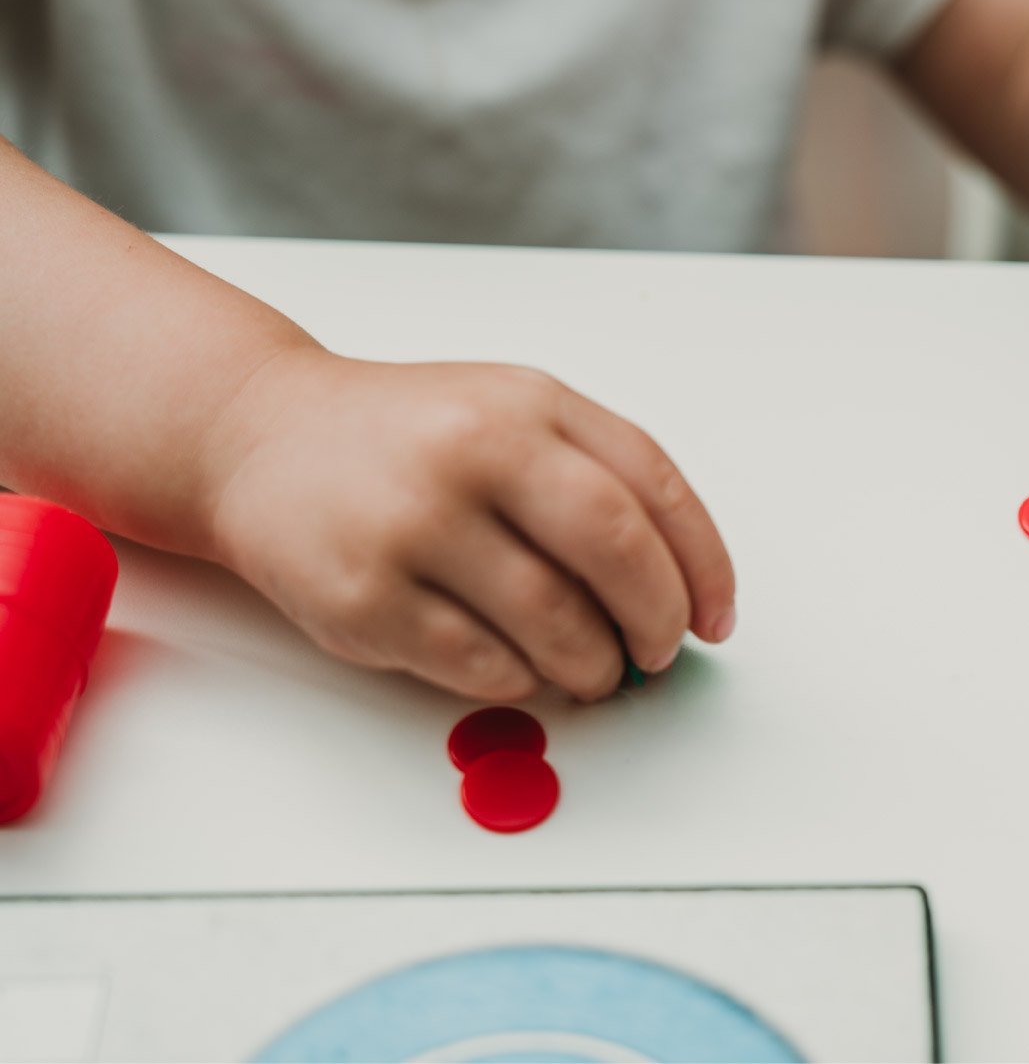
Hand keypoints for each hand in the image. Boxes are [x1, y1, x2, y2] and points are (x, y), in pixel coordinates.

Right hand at [200, 348, 735, 700]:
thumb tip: (683, 590)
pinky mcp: (362, 597)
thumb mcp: (511, 415)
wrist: (258, 437)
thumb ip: (598, 479)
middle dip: (657, 620)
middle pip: (616, 551)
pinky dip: (521, 680)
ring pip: (555, 624)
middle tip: (658, 653)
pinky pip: (482, 667)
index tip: (715, 618)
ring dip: (593, 665)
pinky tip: (519, 666)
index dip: (703, 564)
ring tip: (590, 667)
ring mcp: (413, 524)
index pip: (655, 486)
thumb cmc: (408, 438)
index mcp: (529, 403)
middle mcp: (472, 450)